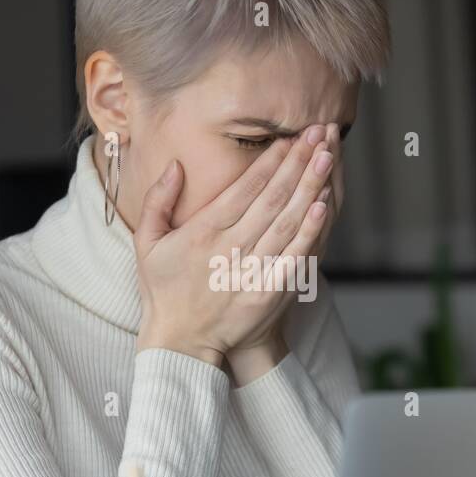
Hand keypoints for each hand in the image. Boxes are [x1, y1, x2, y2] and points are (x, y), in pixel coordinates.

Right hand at [133, 124, 334, 368]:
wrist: (181, 344)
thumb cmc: (165, 292)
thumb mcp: (147, 244)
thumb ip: (158, 201)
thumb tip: (175, 165)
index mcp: (203, 232)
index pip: (244, 187)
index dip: (271, 160)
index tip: (290, 138)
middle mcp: (229, 248)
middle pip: (271, 197)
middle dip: (297, 162)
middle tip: (318, 133)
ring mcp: (251, 271)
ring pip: (287, 221)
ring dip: (309, 187)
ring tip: (328, 157)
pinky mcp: (268, 293)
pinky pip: (294, 256)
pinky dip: (310, 230)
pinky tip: (323, 205)